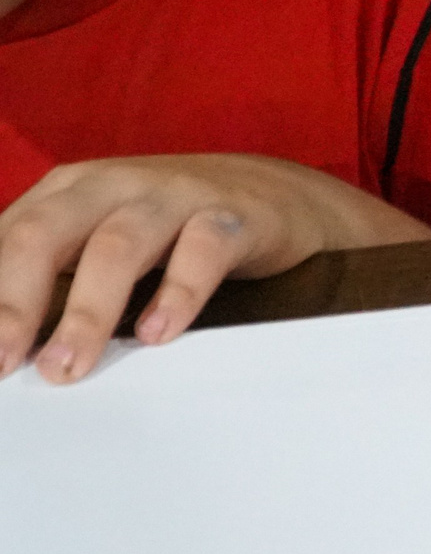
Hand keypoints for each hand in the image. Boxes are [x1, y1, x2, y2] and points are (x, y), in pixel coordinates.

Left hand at [0, 154, 430, 383]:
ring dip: (87, 311)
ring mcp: (175, 196)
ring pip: (119, 245)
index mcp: (68, 192)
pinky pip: (203, 248)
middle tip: (4, 363)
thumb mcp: (100, 239)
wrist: (279, 195)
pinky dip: (177, 292)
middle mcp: (113, 186)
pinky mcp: (234, 214)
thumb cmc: (174, 229)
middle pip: (47, 236)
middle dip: (16, 303)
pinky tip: (158, 333)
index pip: (9, 238)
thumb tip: (8, 343)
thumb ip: (53, 276)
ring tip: (68, 366)